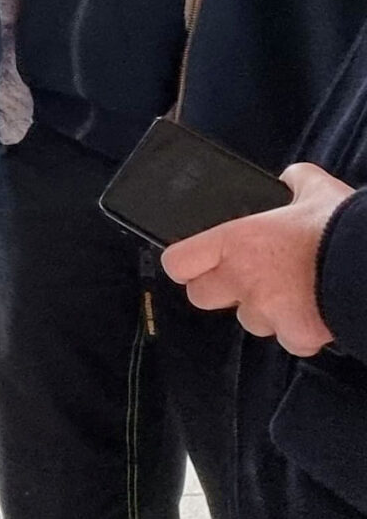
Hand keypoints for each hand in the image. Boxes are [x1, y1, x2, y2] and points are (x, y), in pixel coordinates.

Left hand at [162, 162, 354, 357]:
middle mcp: (242, 279)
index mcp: (235, 242)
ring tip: (290, 292)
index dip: (185, 263)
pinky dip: (298, 332)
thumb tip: (290, 178)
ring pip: (249, 320)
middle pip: (202, 296)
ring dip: (262, 310)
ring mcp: (267, 311)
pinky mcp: (295, 335)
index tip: (194, 262)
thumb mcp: (315, 189)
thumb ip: (293, 180)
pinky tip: (314, 313)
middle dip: (219, 289)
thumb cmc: (341, 228)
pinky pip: (288, 340)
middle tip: (245, 277)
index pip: (178, 262)